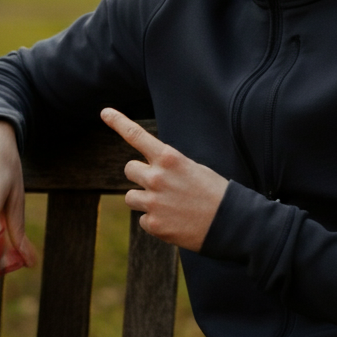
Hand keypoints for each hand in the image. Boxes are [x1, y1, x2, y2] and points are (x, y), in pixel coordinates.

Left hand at [101, 108, 227, 251]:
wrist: (232, 223)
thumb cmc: (215, 193)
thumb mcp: (193, 169)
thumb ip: (168, 166)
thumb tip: (148, 171)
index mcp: (169, 158)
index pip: (137, 136)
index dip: (118, 122)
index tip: (105, 112)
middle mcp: (157, 177)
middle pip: (129, 169)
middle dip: (141, 175)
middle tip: (161, 184)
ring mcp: (153, 201)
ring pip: (130, 197)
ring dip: (144, 199)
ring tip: (168, 206)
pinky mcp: (154, 224)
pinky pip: (143, 219)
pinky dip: (155, 221)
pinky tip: (174, 221)